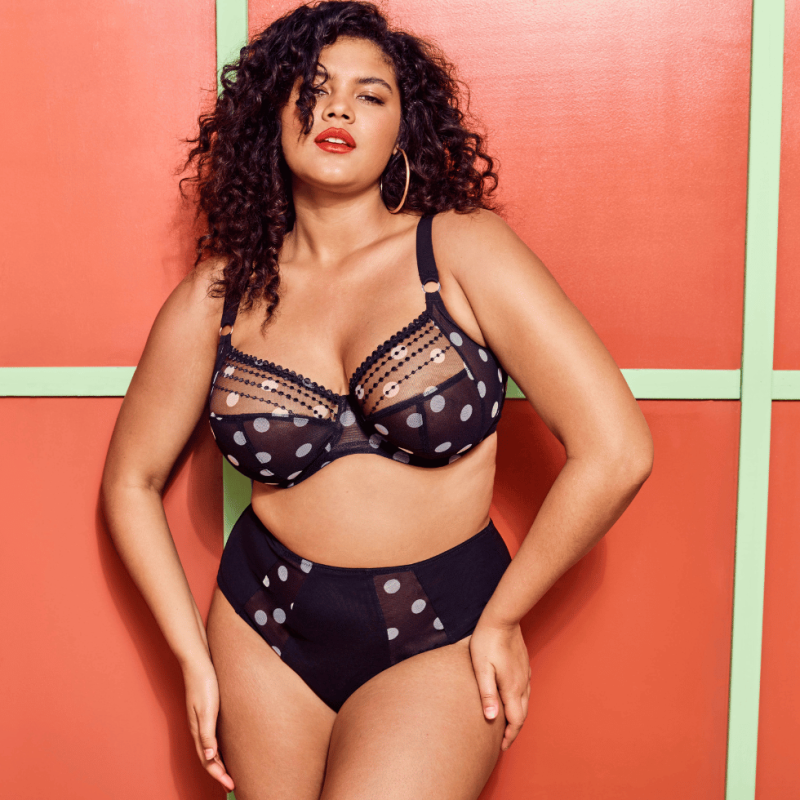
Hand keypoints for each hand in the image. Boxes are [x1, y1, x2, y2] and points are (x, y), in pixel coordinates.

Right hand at [182, 658, 234, 792]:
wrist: (198, 661)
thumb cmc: (204, 683)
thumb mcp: (207, 709)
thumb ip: (207, 733)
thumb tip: (210, 757)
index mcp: (198, 730)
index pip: (208, 760)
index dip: (219, 775)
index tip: (231, 785)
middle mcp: (198, 728)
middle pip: (208, 758)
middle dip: (219, 773)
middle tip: (233, 785)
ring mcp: (202, 720)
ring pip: (210, 748)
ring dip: (219, 762)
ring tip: (230, 772)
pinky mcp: (207, 711)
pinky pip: (212, 736)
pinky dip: (218, 748)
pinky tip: (226, 747)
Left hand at [469, 617, 530, 751]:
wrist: (502, 619)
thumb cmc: (487, 642)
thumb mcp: (481, 668)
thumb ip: (487, 694)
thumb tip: (491, 718)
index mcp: (512, 688)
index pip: (516, 720)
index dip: (510, 736)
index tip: (502, 746)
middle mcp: (522, 684)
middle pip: (522, 714)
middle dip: (514, 729)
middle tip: (504, 740)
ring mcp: (525, 674)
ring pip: (525, 702)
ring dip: (517, 716)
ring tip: (507, 724)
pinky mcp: (524, 666)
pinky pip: (525, 691)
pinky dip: (520, 702)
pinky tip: (512, 700)